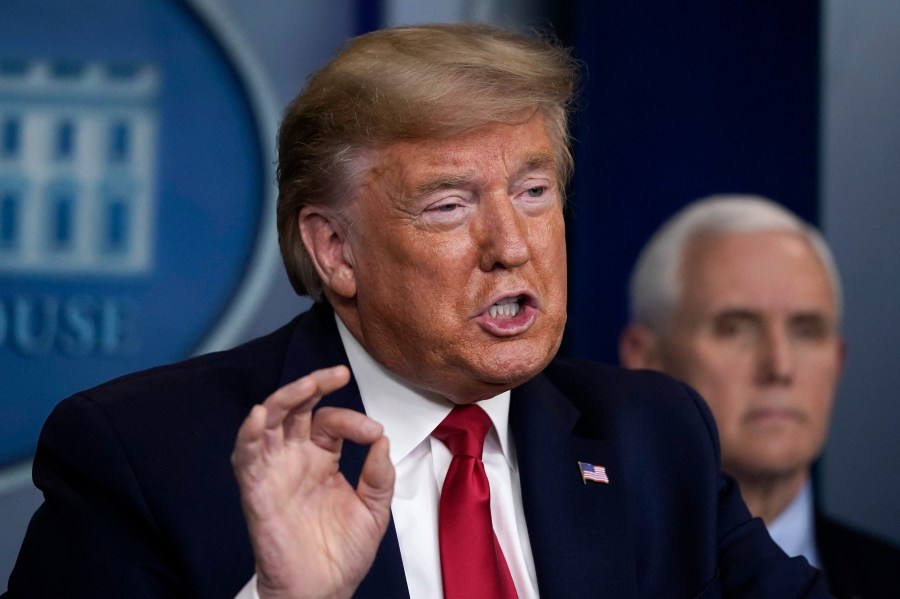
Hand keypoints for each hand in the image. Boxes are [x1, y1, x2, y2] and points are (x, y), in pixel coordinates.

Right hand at [232, 366, 393, 598]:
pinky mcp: (257, 490)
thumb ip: (379, 473)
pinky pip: (246, 456)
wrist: (323, 592)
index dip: (352, 419)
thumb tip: (382, 439)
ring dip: (284, 399)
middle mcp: (295, 459)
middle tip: (336, 374)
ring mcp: (275, 472)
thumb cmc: (341, 555)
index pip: (330, 421)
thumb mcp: (374, 508)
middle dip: (313, 385)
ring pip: (270, 422)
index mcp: (322, 460)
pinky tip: (261, 416)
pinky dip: (249, 433)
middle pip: (296, 409)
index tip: (373, 433)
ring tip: (305, 386)